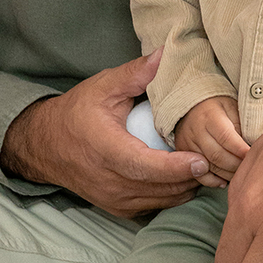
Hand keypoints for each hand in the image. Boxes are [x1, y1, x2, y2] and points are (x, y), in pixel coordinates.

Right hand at [0, 49, 209, 217]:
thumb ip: (136, 73)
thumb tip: (164, 53)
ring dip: (186, 186)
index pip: (147, 167)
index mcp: (106, 150)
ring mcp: (114, 199)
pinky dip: (174, 193)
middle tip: (218, 160)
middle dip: (193, 177)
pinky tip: (186, 176)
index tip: (202, 159)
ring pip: (162, 200)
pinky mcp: (118, 208)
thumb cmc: (76, 113)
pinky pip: (155, 205)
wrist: (44, 146)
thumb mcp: (103, 87)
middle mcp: (110, 181)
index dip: (178, 167)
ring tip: (207, 165)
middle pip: (161, 187)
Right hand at [175, 95, 249, 184]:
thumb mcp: (233, 108)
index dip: (241, 149)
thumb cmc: (219, 108)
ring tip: (241, 174)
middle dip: (236, 165)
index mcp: (210, 116)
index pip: (226, 137)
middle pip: (217, 155)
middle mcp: (196, 131)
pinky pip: (197, 174)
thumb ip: (242, 126)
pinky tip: (225, 181)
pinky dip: (213, 181)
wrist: (192, 107)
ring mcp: (187, 145)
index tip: (253, 156)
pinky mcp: (183, 155)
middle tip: (250, 168)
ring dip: (227, 174)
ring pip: (208, 167)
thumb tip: (255, 146)